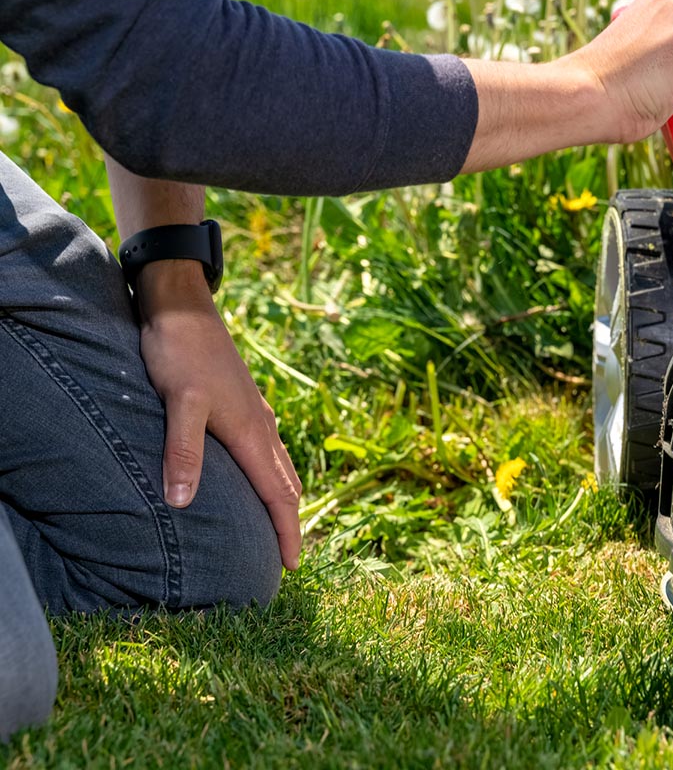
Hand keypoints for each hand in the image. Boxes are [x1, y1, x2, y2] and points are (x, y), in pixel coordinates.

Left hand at [136, 260, 301, 569]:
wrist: (182, 307)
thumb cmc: (180, 353)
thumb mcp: (178, 404)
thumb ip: (183, 452)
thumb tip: (182, 503)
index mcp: (251, 433)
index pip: (279, 495)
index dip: (287, 533)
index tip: (292, 568)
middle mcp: (261, 426)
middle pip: (287, 484)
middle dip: (290, 523)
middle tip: (286, 557)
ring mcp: (255, 413)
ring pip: (280, 466)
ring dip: (283, 498)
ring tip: (279, 523)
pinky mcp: (243, 403)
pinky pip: (268, 450)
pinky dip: (271, 473)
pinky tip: (255, 472)